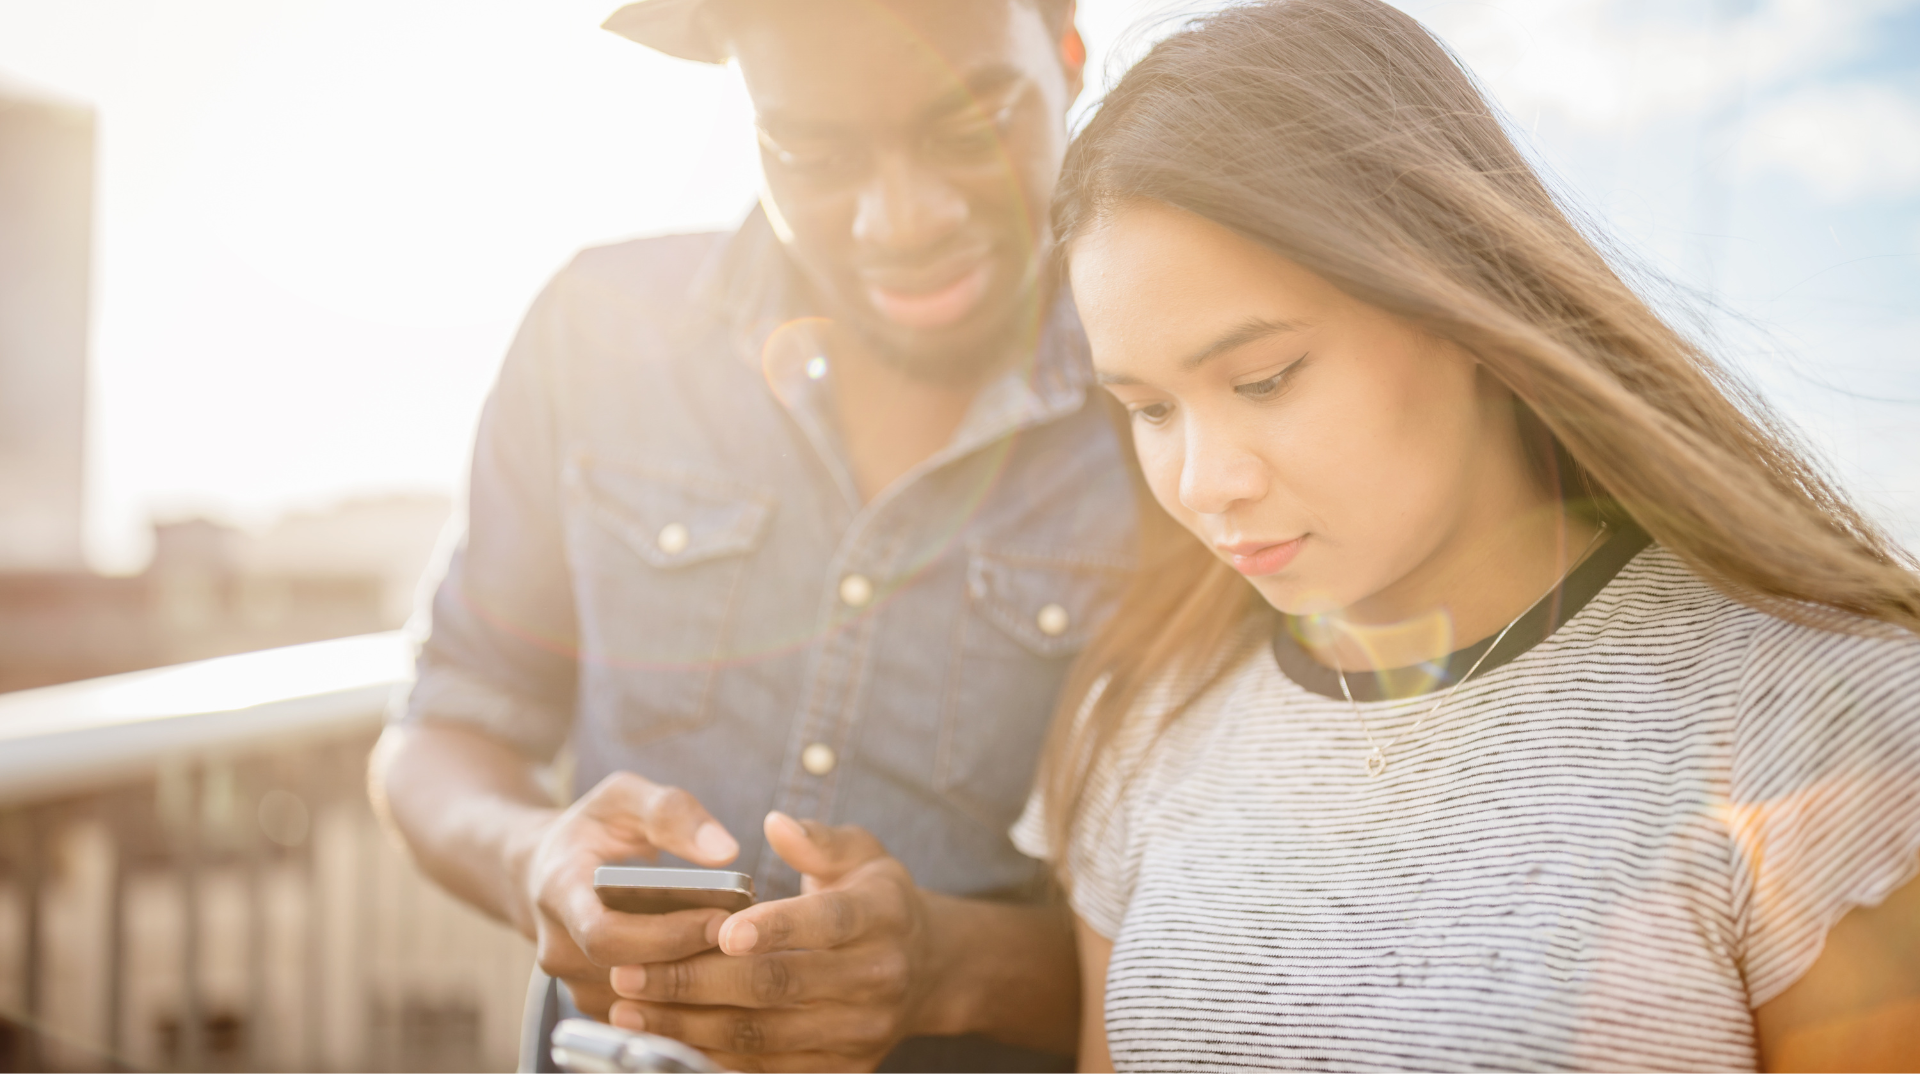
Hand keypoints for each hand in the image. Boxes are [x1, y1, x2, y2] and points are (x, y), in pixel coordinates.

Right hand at [517, 771, 743, 1017]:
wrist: (545, 870)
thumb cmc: (593, 829)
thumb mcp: (623, 798)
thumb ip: (671, 813)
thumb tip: (725, 852)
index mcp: (559, 892)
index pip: (606, 934)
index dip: (667, 935)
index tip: (722, 918)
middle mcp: (558, 948)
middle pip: (628, 977)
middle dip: (693, 962)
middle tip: (747, 942)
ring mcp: (572, 983)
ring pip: (641, 1005)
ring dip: (695, 990)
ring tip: (743, 960)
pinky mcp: (593, 1003)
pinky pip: (644, 1017)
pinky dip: (686, 1003)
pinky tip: (724, 976)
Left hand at [607, 812, 943, 1072]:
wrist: (927, 970)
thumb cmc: (875, 900)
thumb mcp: (861, 854)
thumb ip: (817, 840)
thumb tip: (776, 824)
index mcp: (883, 914)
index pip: (828, 921)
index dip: (776, 926)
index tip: (719, 930)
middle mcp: (879, 977)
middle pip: (780, 985)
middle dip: (697, 981)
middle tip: (631, 973)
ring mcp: (861, 1031)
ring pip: (764, 1035)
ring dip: (690, 1024)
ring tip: (631, 1008)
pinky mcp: (843, 1068)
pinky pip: (768, 1069)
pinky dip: (714, 1056)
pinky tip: (668, 1037)